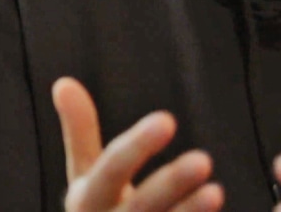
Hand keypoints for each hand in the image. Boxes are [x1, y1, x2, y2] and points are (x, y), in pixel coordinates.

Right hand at [53, 76, 223, 211]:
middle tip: (203, 159)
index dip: (137, 147)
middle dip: (168, 184)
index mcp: (87, 202)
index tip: (167, 119)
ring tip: (217, 191)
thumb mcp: (84, 176)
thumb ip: (79, 131)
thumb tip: (64, 82)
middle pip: (139, 208)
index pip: (108, 171)